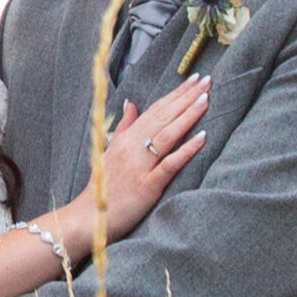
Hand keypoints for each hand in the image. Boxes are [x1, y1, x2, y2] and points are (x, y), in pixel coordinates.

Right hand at [94, 76, 211, 233]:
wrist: (89, 217)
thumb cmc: (103, 186)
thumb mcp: (110, 151)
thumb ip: (124, 127)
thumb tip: (132, 103)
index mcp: (126, 139)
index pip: (155, 110)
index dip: (175, 94)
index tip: (194, 79)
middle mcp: (132, 148)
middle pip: (163, 117)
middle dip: (186, 97)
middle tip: (207, 80)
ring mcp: (140, 166)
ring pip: (167, 135)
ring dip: (188, 116)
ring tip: (206, 99)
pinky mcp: (147, 186)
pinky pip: (169, 164)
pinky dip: (186, 149)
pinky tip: (203, 137)